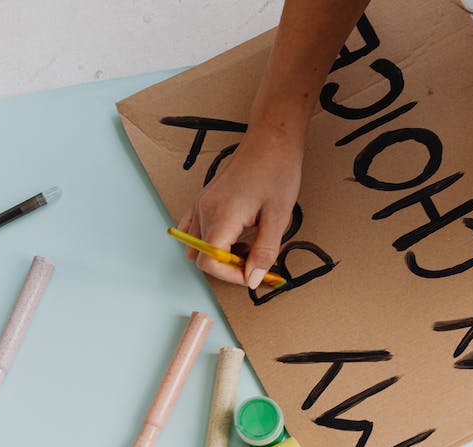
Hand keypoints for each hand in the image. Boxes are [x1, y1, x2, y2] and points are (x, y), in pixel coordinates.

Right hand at [179, 128, 302, 288]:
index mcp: (221, 215)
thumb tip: (252, 279)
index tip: (254, 272)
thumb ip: (264, 252)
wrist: (271, 141)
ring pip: (196, 246)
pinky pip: (193, 230)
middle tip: (255, 259)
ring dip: (219, 254)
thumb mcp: (279, 217)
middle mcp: (203, 210)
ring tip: (247, 244)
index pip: (209, 262)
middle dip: (228, 266)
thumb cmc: (277, 172)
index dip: (232, 275)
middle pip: (201, 257)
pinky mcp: (202, 199)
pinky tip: (234, 236)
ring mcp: (200, 204)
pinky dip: (209, 241)